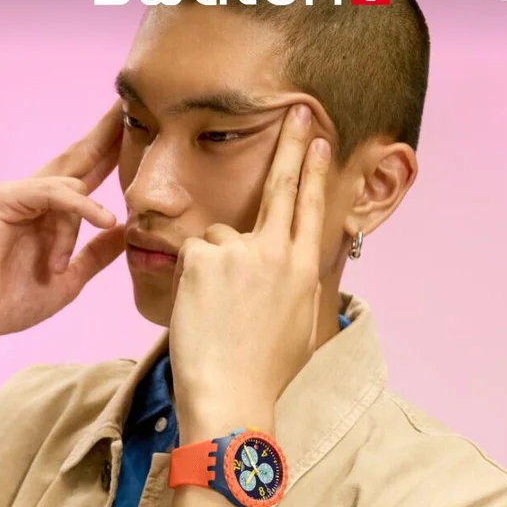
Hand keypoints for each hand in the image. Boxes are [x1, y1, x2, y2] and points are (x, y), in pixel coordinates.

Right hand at [0, 100, 126, 344]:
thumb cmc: (11, 301)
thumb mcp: (71, 277)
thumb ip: (97, 254)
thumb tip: (127, 232)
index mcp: (51, 211)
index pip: (88, 171)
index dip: (113, 149)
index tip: (142, 130)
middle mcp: (35, 195)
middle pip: (78, 156)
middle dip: (107, 132)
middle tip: (133, 104)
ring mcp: (17, 193)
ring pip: (71, 183)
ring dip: (88, 213)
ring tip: (93, 235)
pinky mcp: (2, 199)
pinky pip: (52, 194)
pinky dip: (79, 207)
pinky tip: (101, 219)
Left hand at [169, 104, 330, 436]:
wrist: (231, 398)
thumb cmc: (263, 371)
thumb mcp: (297, 324)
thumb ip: (294, 282)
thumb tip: (292, 260)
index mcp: (303, 269)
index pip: (310, 206)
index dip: (313, 170)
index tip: (317, 139)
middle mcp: (276, 252)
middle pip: (282, 187)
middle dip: (291, 143)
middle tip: (297, 109)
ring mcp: (240, 253)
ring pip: (219, 237)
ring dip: (213, 265)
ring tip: (215, 311)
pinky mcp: (203, 259)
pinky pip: (192, 254)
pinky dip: (190, 277)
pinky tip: (197, 309)